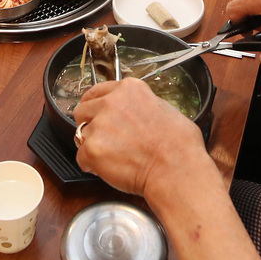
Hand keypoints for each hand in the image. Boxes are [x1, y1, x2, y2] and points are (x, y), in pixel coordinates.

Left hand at [73, 78, 213, 196]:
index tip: (97, 115)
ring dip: (93, 145)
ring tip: (113, 157)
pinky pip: (81, 157)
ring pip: (81, 134)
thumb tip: (137, 111)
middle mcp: (110, 102)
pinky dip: (91, 165)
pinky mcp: (92, 149)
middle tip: (104, 139)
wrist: (176, 170)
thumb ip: (143, 105)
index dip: (96, 106)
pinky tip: (109, 168)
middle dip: (90, 124)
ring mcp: (99, 125)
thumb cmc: (179, 146)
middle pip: (82, 110)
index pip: (97, 91)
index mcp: (129, 89)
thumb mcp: (165, 109)